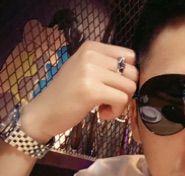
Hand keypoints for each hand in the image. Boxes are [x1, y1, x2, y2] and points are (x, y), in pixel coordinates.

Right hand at [20, 40, 138, 142]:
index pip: (130, 56)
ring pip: (130, 87)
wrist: (44, 112)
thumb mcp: (86, 72)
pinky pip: (122, 100)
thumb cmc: (68, 95)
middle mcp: (91, 54)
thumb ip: (108, 68)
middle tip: (110, 101)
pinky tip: (102, 114)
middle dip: (127, 92)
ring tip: (105, 108)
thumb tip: (137, 76)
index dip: (129, 76)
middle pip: (133, 73)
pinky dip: (116, 112)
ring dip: (121, 103)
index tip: (115, 87)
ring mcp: (90, 71)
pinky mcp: (92, 90)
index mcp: (92, 47)